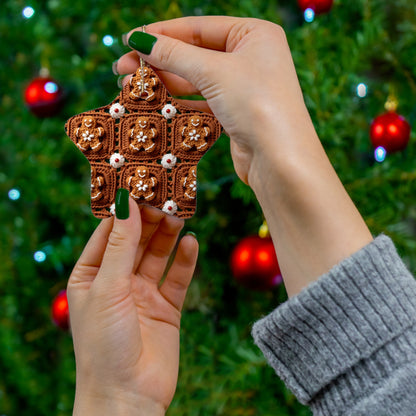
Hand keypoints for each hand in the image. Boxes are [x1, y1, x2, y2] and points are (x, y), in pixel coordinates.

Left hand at [67, 199, 197, 414]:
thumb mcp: (108, 287)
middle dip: (150, 219)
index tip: (139, 185)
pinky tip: (192, 243)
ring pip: (158, 255)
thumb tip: (126, 203)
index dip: (123, 210)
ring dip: (168, 235)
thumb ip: (121, 245)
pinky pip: (177, 277)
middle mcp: (117, 281)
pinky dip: (185, 260)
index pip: (108, 233)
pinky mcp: (167, 307)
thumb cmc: (104, 344)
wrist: (128, 396)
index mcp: (92, 275)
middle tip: (166, 197)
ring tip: (179, 215)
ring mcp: (143, 294)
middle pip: (136, 240)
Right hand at [116, 16, 309, 184]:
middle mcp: (251, 57)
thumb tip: (139, 40)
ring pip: (196, 78)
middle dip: (158, 60)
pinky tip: (155, 102)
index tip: (129, 40)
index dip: (161, 33)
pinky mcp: (236, 112)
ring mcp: (244, 86)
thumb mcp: (213, 71)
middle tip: (122, 68)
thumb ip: (174, 54)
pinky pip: (202, 100)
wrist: (280, 160)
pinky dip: (179, 100)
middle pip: (194, 53)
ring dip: (164, 81)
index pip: (198, 27)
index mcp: (254, 34)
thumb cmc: (257, 105)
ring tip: (131, 85)